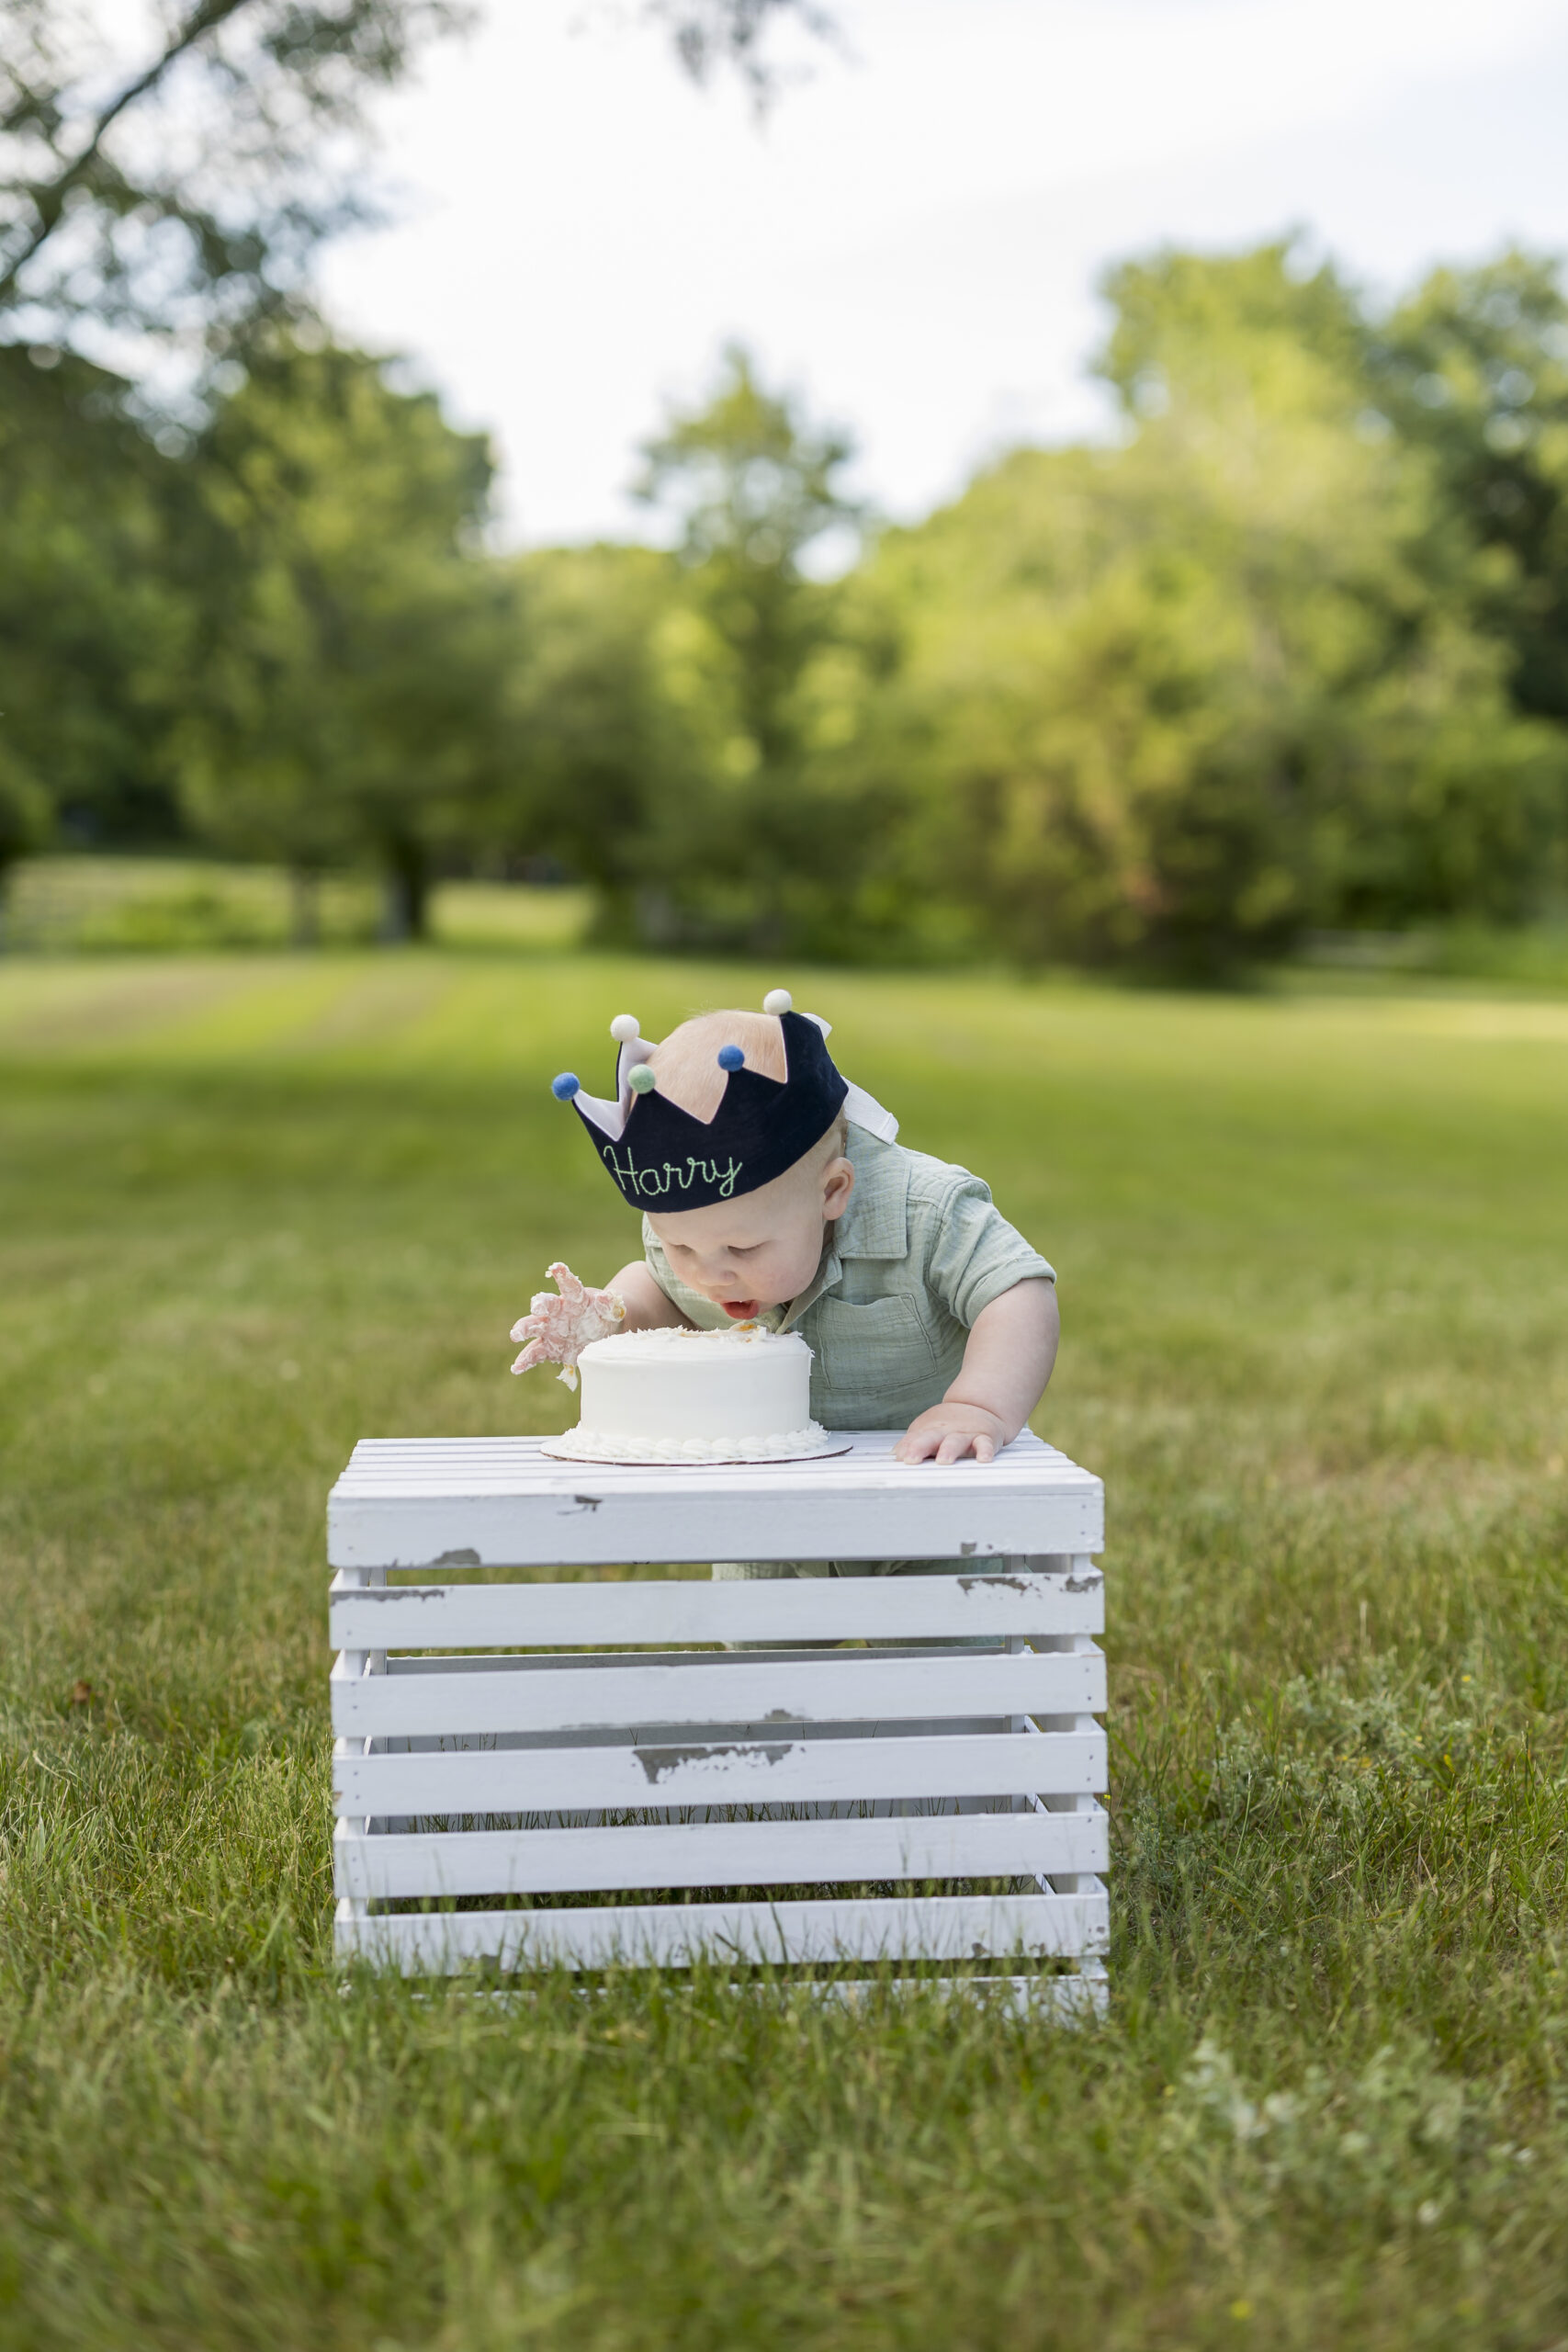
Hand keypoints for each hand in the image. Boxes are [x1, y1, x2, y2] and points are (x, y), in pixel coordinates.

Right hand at [510, 1263, 625, 1389]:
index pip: (570, 1286)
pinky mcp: (548, 1348)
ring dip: (523, 1329)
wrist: (599, 1336)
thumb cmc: (602, 1317)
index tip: (557, 1267)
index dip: (564, 1276)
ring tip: (515, 1335)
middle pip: (545, 1306)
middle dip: (539, 1305)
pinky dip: (525, 1360)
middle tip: (536, 1308)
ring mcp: (550, 1330)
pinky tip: (517, 1368)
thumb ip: (608, 1305)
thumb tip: (605, 1298)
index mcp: (574, 1299)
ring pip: (532, 1327)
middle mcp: (557, 1312)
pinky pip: (534, 1354)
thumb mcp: (610, 1311)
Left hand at [893, 1403, 1007, 1465]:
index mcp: (929, 1430)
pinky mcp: (985, 1438)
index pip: (915, 1439)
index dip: (907, 1448)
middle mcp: (946, 1431)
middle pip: (931, 1437)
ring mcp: (965, 1434)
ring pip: (957, 1441)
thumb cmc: (948, 1426)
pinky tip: (983, 1459)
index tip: (900, 1459)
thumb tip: (895, 1455)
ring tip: (943, 1460)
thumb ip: (911, 1444)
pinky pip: (986, 1445)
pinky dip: (985, 1451)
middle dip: (920, 1447)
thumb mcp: (928, 1431)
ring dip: (949, 1449)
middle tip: (911, 1459)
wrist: (979, 1406)